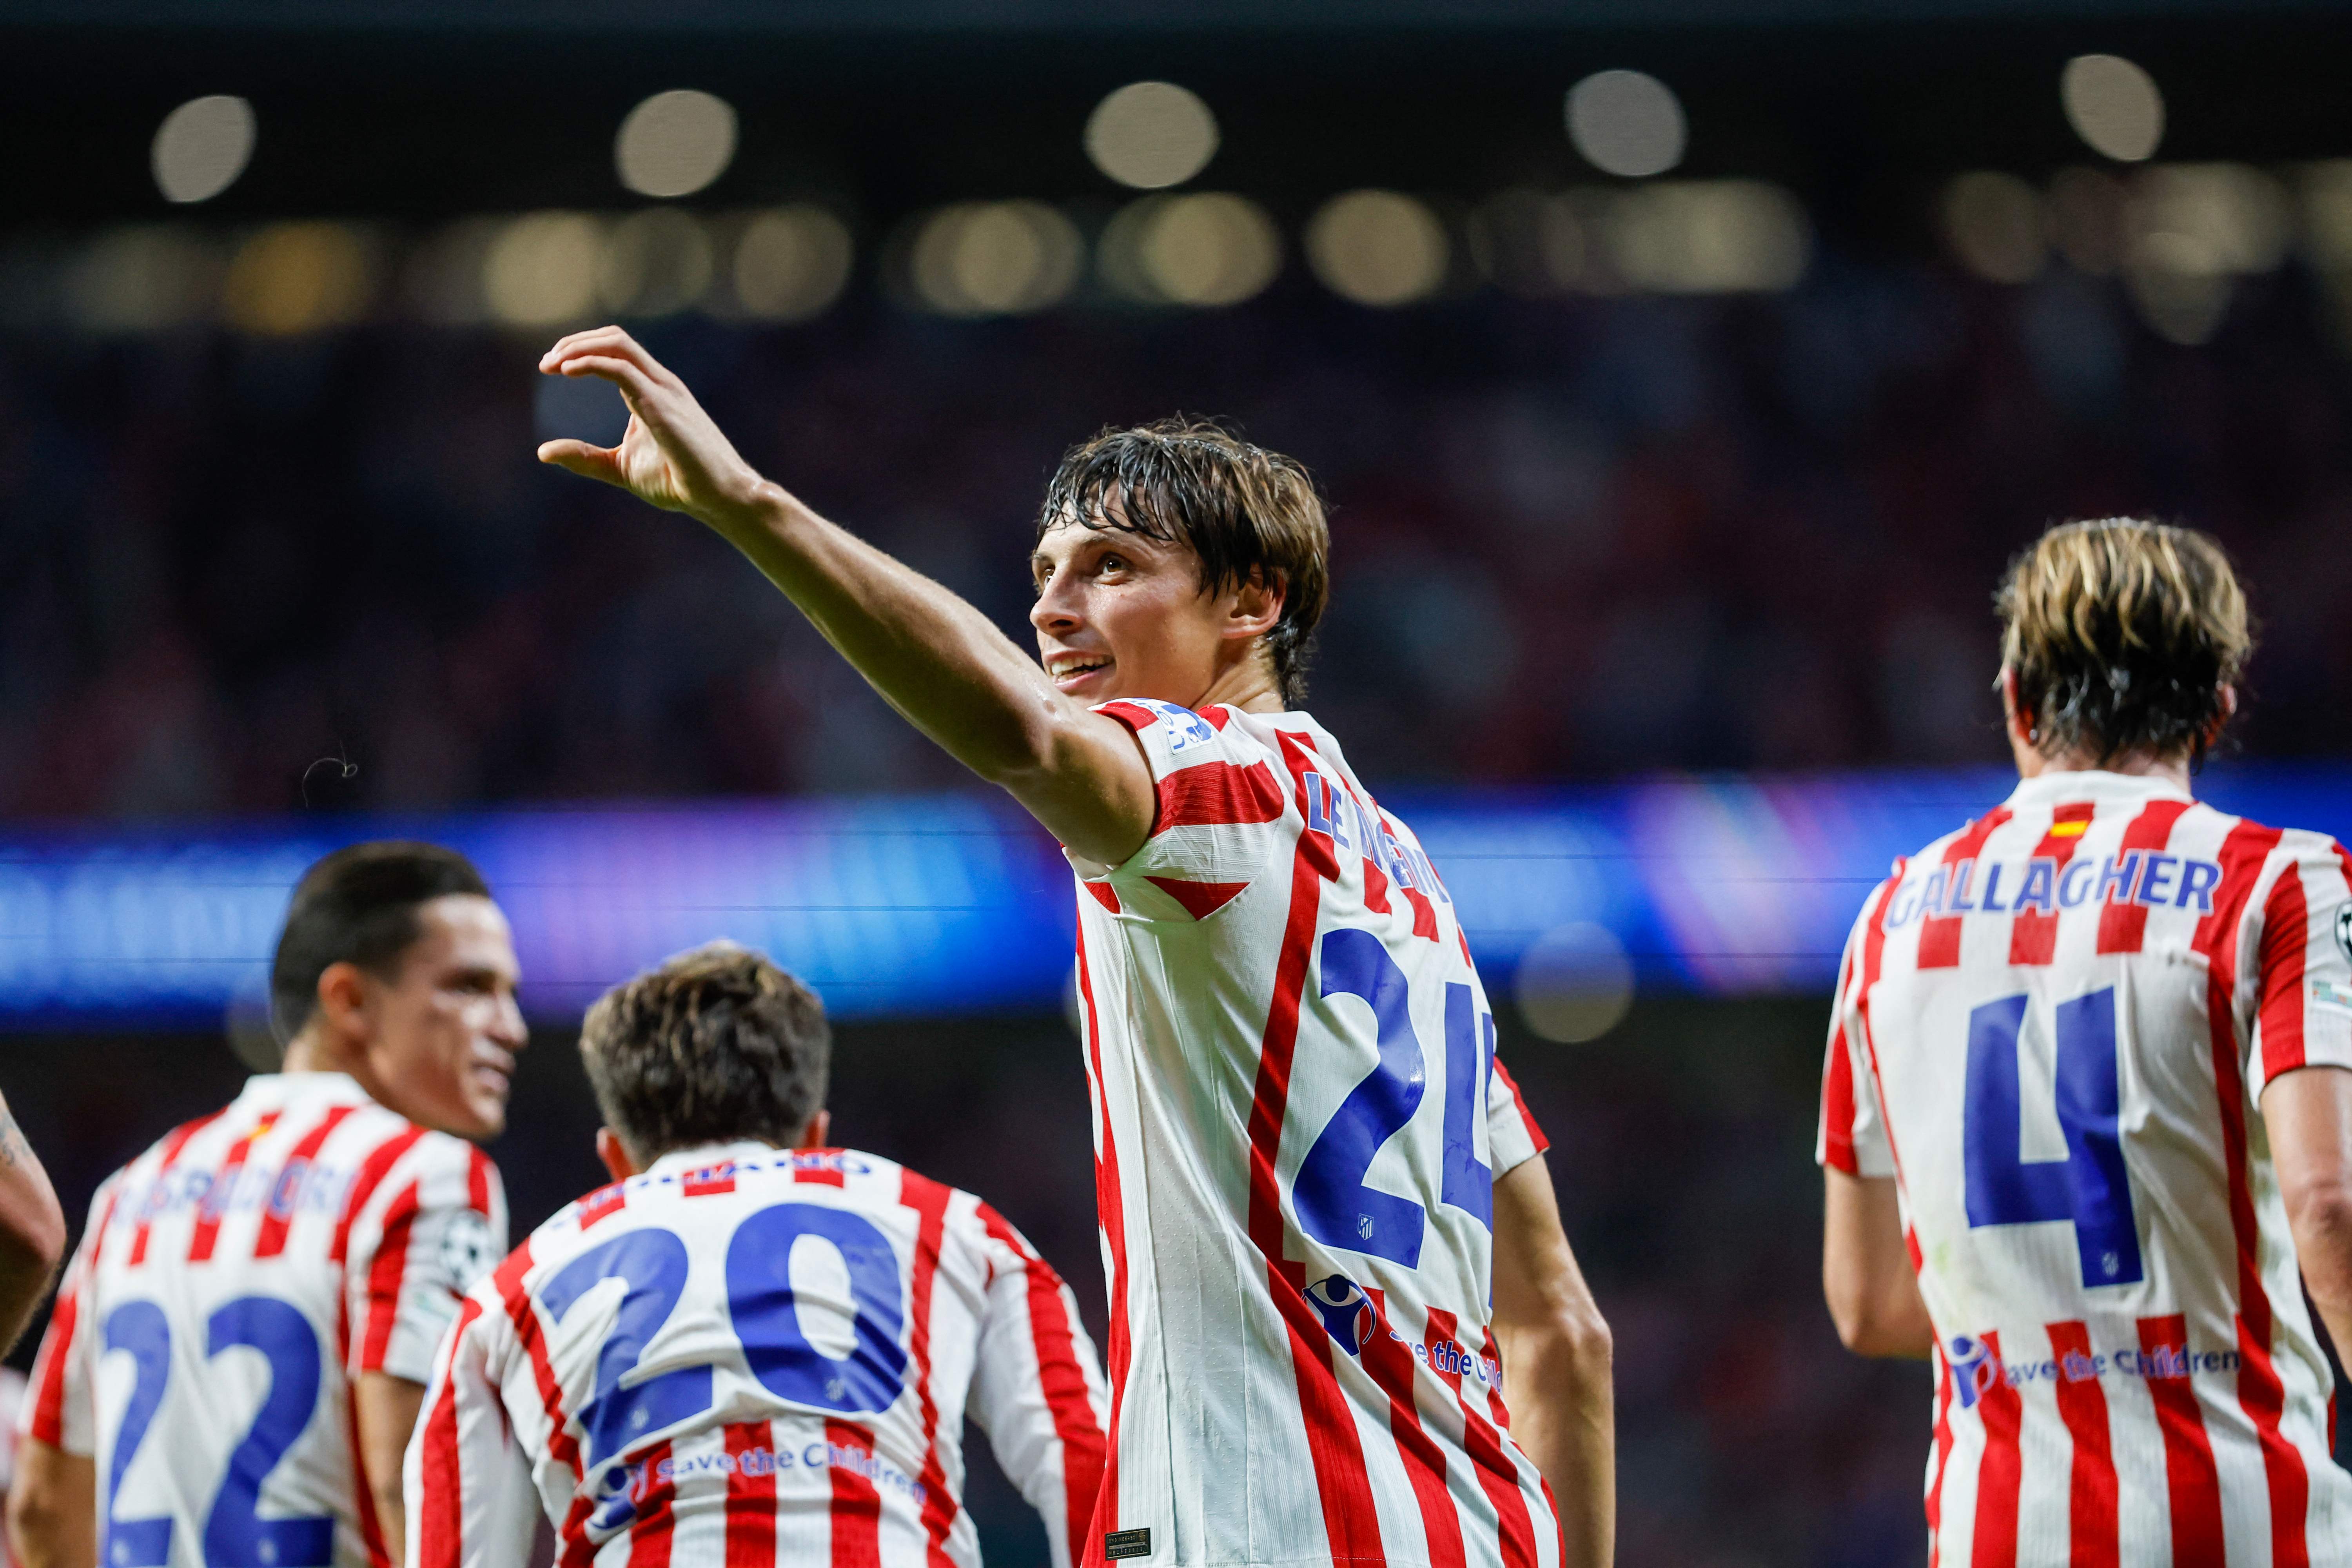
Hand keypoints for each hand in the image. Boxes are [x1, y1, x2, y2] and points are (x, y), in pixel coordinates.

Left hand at [536, 327, 768, 527]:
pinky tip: (568, 371)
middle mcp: (660, 383)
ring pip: (619, 344)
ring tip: (553, 364)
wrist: (719, 497)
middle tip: (547, 363)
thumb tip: (542, 452)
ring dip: (580, 347)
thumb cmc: (679, 482)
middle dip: (576, 342)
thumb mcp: (620, 467)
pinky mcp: (662, 404)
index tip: (550, 367)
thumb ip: (585, 457)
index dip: (580, 351)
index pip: (616, 351)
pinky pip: (622, 369)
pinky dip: (591, 363)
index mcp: (652, 392)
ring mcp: (664, 390)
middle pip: (615, 338)